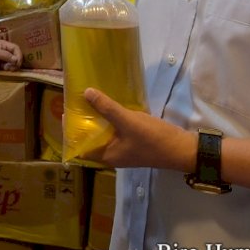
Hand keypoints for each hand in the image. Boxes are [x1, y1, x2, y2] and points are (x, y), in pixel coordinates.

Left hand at [0, 39, 21, 70]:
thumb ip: (4, 55)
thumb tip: (16, 59)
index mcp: (3, 44)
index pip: (16, 48)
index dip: (19, 56)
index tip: (17, 64)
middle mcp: (3, 50)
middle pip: (16, 55)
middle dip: (16, 62)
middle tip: (10, 68)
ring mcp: (1, 57)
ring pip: (12, 62)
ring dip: (12, 66)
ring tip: (6, 69)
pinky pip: (7, 66)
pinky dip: (8, 69)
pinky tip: (4, 71)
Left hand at [79, 87, 193, 171]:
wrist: (183, 149)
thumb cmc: (153, 139)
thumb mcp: (128, 121)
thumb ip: (107, 108)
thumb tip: (86, 93)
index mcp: (107, 156)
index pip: (80, 147)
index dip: (71, 133)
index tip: (66, 113)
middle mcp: (112, 155)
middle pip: (91, 139)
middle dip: (83, 123)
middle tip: (77, 102)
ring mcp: (123, 148)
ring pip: (104, 134)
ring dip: (97, 120)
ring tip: (90, 100)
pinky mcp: (133, 141)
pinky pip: (115, 130)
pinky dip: (110, 119)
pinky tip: (110, 105)